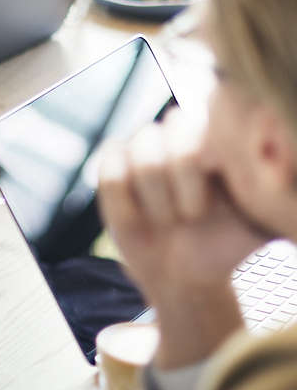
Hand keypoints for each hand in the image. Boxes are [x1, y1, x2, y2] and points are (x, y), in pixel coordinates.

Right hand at [97, 111, 266, 366]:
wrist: (185, 275)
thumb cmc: (227, 244)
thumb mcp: (260, 222)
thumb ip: (273, 192)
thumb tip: (280, 163)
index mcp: (220, 138)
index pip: (215, 114)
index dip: (212, 149)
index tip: (217, 186)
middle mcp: (180, 135)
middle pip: (176, 123)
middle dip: (183, 172)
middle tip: (194, 214)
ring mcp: (143, 150)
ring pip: (141, 144)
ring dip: (155, 191)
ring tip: (169, 222)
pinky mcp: (112, 171)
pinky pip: (109, 171)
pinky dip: (124, 201)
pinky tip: (139, 222)